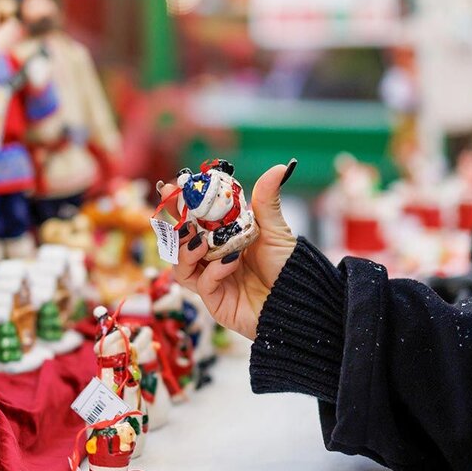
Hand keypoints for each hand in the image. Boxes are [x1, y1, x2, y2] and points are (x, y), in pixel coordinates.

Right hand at [159, 160, 297, 339]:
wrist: (299, 301)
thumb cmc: (288, 268)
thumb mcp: (275, 230)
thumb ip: (267, 200)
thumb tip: (279, 168)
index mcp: (225, 238)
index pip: (196, 220)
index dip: (182, 205)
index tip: (172, 189)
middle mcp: (214, 259)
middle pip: (182, 243)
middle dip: (176, 227)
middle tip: (178, 214)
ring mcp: (213, 281)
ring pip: (182, 266)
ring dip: (186, 251)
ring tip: (199, 241)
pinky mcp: (216, 302)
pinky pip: (202, 284)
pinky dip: (213, 271)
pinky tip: (230, 263)